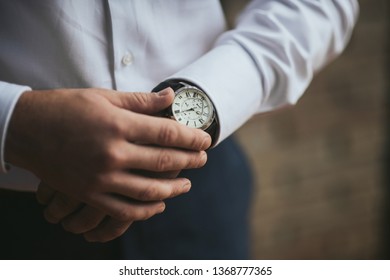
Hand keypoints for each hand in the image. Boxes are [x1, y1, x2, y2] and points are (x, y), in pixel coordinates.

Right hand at [5, 88, 210, 238]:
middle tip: (203, 160)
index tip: (205, 139)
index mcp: (117, 124)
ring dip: (174, 188)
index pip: (166, 132)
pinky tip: (160, 204)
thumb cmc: (66, 108)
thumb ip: (140, 101)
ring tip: (187, 184)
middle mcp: (112, 153)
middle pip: (163, 161)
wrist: (26, 130)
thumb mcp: (103, 97)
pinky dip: (146, 210)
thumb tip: (171, 96)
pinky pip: (124, 210)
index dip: (191, 137)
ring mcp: (101, 178)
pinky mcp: (90, 194)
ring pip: (149, 190)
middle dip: (190, 160)